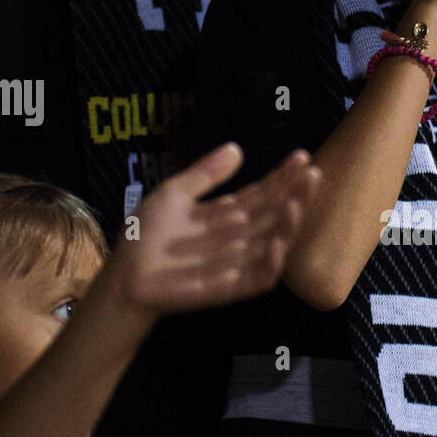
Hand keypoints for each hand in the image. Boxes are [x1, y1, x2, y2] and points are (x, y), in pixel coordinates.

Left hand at [108, 143, 319, 315]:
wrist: (124, 275)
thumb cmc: (145, 236)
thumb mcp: (174, 194)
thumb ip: (205, 174)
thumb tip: (237, 148)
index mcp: (228, 214)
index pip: (263, 193)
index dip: (282, 176)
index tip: (301, 157)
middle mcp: (239, 238)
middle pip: (274, 215)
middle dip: (295, 195)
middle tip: (312, 174)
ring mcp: (237, 263)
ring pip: (274, 244)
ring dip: (289, 225)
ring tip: (298, 203)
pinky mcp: (230, 288)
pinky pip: (259, 278)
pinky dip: (272, 263)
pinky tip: (279, 243)